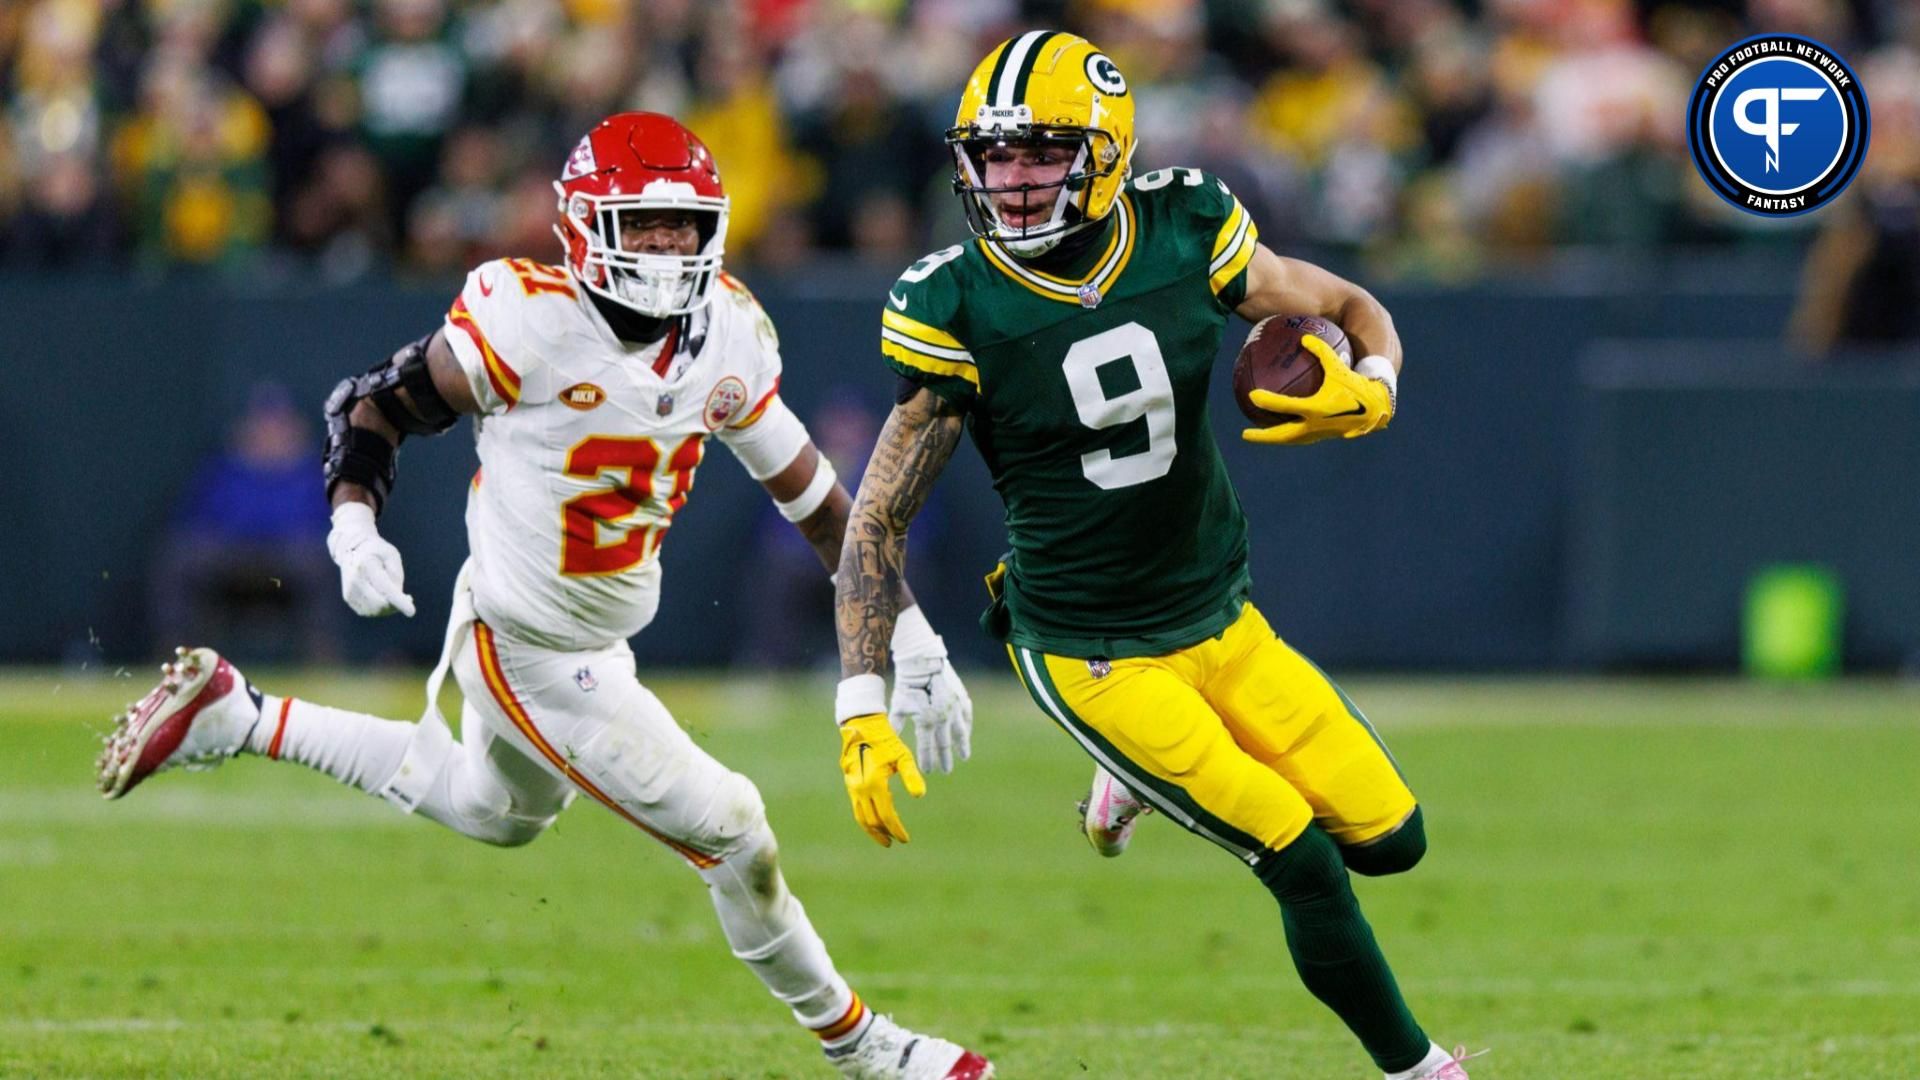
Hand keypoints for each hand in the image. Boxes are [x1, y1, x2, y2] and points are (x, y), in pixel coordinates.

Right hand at [326, 502, 415, 616]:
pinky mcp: (348, 598)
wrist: (351, 549)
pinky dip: (379, 608)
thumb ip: (396, 577)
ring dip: (388, 607)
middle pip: (381, 604)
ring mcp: (350, 590)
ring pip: (375, 611)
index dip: (399, 601)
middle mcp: (355, 579)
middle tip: (407, 599)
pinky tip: (383, 597)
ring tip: (394, 595)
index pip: (385, 588)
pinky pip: (368, 611)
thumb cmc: (377, 552)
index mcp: (366, 565)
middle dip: (396, 605)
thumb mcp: (392, 555)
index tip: (411, 612)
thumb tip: (398, 599)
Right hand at [838, 713, 925, 846]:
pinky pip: (856, 808)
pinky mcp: (849, 784)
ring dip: (872, 830)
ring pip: (861, 817)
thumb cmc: (886, 741)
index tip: (905, 839)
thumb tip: (920, 795)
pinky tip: (874, 820)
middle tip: (896, 840)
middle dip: (885, 833)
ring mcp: (853, 787)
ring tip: (884, 838)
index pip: (887, 815)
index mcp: (875, 783)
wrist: (862, 727)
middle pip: (872, 821)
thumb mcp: (903, 756)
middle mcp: (861, 788)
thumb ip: (912, 776)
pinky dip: (865, 819)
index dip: (897, 829)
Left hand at [889, 613, 972, 773]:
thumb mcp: (899, 705)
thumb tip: (889, 740)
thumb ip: (896, 724)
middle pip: (944, 744)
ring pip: (960, 732)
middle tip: (945, 770)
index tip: (928, 771)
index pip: (927, 747)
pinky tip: (967, 733)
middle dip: (944, 759)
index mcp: (926, 721)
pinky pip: (967, 716)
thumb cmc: (907, 682)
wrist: (922, 659)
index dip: (927, 760)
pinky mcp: (961, 697)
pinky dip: (967, 726)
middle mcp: (943, 717)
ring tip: (964, 757)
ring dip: (961, 746)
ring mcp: (954, 708)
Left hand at [1242, 334, 1393, 445]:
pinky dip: (1294, 432)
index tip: (1253, 397)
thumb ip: (1322, 351)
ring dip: (1277, 438)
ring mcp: (1322, 433)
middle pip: (1284, 434)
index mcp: (1318, 409)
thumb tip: (1304, 339)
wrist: (1380, 406)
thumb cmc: (1360, 383)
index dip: (1269, 402)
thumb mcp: (1339, 365)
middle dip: (1264, 436)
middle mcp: (1318, 426)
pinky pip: (1306, 435)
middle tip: (1244, 434)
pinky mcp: (1328, 435)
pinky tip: (1287, 425)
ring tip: (1262, 435)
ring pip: (1294, 439)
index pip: (1288, 407)